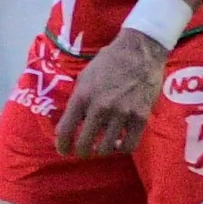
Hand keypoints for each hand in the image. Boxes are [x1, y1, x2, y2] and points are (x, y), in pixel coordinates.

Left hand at [51, 29, 168, 158]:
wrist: (139, 51)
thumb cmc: (109, 60)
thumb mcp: (85, 77)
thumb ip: (79, 99)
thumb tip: (73, 121)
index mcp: (82, 96)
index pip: (65, 130)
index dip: (62, 145)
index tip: (63, 149)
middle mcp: (100, 108)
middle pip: (85, 145)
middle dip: (81, 151)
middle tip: (83, 150)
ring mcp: (121, 114)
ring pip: (106, 148)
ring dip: (101, 150)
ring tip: (102, 146)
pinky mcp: (140, 118)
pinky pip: (129, 145)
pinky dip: (122, 148)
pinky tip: (119, 143)